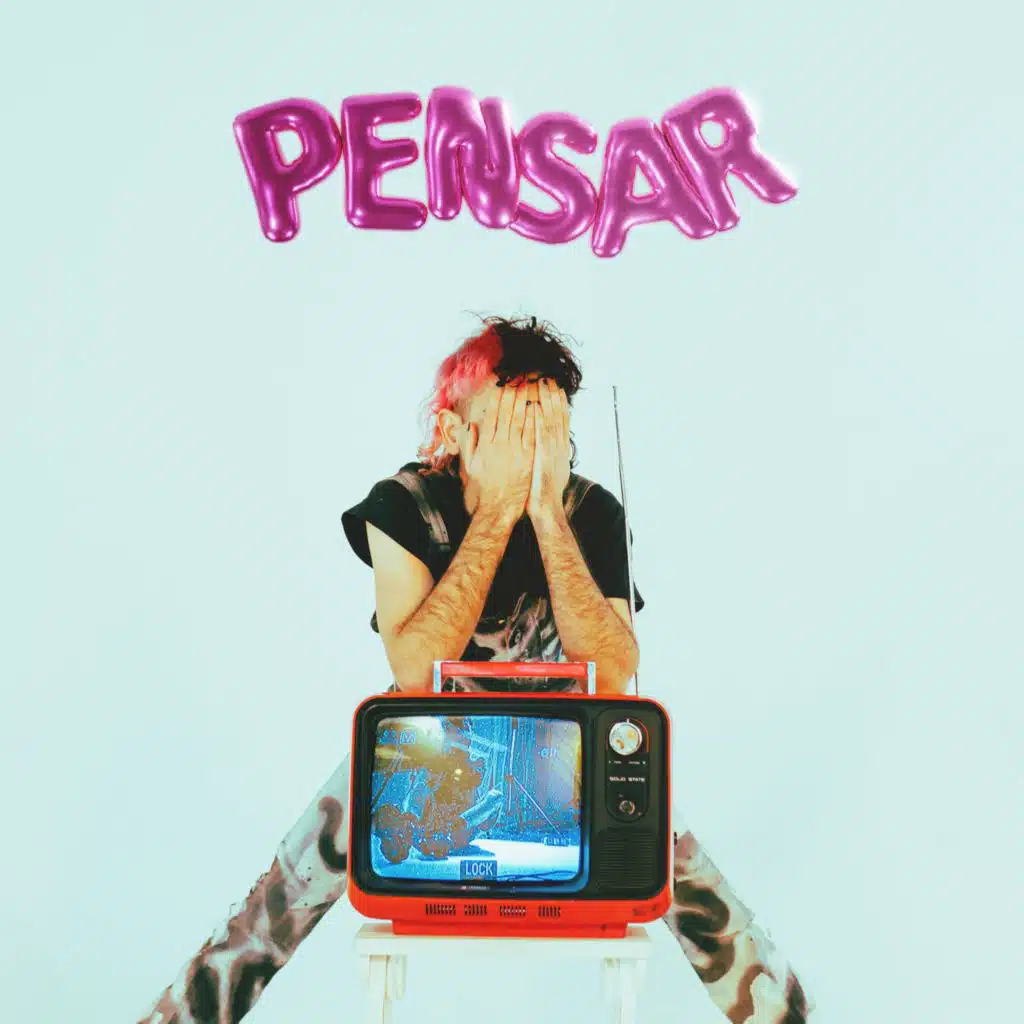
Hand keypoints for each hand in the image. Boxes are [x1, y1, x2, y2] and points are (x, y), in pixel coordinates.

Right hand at [462, 384, 536, 518]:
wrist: (498, 507)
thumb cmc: (484, 488)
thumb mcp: (470, 465)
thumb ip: (470, 444)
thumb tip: (471, 426)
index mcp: (486, 445)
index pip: (492, 416)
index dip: (498, 400)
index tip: (503, 386)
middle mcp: (500, 445)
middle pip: (507, 414)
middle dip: (513, 395)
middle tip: (519, 380)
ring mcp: (514, 451)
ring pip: (521, 421)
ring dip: (525, 402)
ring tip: (530, 388)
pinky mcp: (527, 458)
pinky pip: (532, 435)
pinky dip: (534, 420)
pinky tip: (538, 407)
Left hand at [527, 379, 570, 521]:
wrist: (547, 511)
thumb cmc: (544, 495)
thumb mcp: (550, 472)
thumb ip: (549, 457)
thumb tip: (549, 448)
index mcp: (560, 451)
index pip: (561, 423)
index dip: (559, 405)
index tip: (556, 389)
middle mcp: (559, 449)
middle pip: (559, 418)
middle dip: (555, 397)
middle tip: (550, 379)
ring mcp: (552, 453)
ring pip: (552, 422)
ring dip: (548, 403)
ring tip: (544, 385)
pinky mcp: (543, 458)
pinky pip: (541, 436)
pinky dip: (540, 421)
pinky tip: (536, 407)